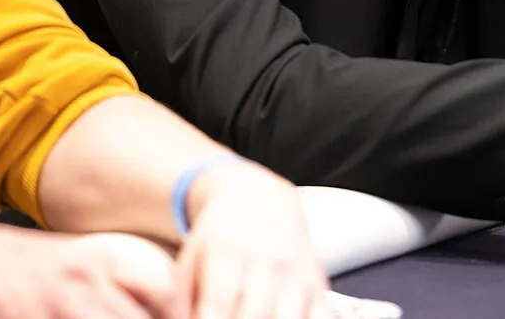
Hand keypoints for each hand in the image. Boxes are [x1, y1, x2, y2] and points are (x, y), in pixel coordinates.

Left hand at [181, 161, 330, 318]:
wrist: (260, 199)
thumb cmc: (217, 239)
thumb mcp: (188, 260)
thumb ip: (178, 300)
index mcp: (226, 257)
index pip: (215, 308)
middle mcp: (265, 265)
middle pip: (253, 318)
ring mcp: (296, 276)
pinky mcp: (319, 285)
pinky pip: (326, 316)